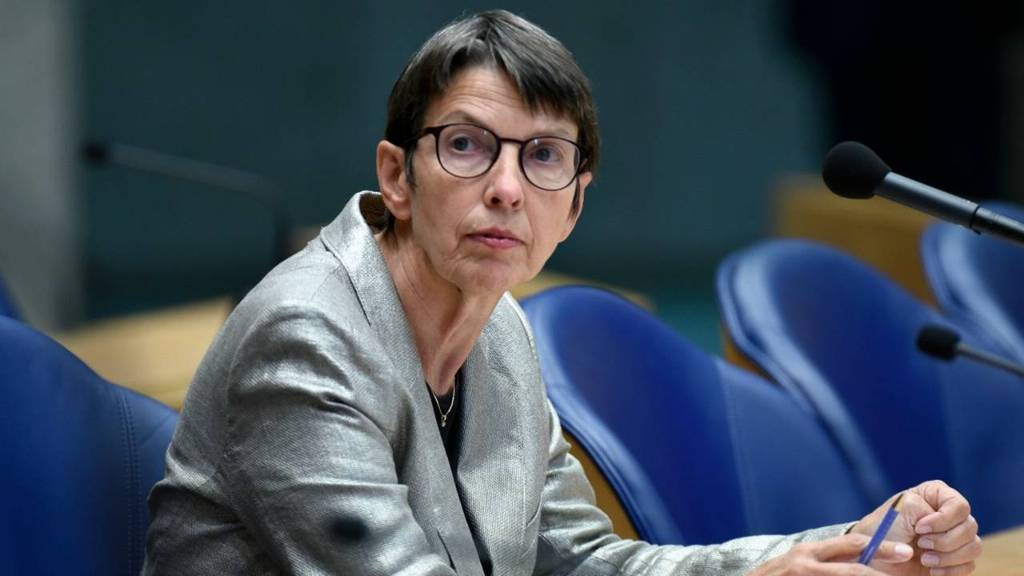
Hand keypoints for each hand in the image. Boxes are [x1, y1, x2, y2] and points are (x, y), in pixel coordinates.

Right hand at [748, 533, 912, 574]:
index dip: (880, 548)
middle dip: (882, 573)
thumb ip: (824, 560)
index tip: (905, 553)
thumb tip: (862, 559)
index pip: (851, 544)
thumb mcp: (797, 564)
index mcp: (808, 552)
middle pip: (853, 570)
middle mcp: (805, 565)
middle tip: (907, 567)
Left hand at [851, 480, 981, 575]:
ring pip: (974, 547)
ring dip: (948, 557)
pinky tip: (932, 570)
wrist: (877, 557)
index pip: (960, 505)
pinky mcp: (957, 559)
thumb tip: (939, 529)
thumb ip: (922, 509)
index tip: (919, 528)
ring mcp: (956, 537)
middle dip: (944, 541)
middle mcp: (950, 514)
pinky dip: (951, 570)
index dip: (943, 520)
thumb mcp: (899, 511)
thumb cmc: (884, 529)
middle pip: (970, 527)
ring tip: (925, 559)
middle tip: (921, 545)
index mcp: (937, 495)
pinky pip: (970, 565)